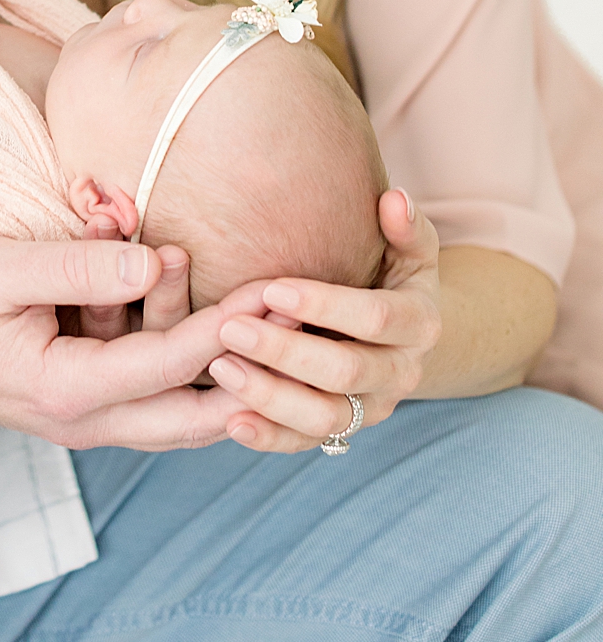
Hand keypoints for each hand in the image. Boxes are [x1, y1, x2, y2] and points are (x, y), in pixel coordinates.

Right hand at [0, 230, 268, 451]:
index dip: (230, 329)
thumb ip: (77, 267)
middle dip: (249, 370)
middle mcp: (83, 419)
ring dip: (197, 340)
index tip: (278, 293)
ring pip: (173, 401)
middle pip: (195, 417)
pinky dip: (164, 339)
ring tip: (211, 268)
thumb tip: (152, 259)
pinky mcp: (77, 396)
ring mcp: (81, 416)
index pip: (172, 366)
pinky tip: (163, 273)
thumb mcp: (0, 267)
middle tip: (294, 320)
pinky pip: (142, 381)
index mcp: (66, 392)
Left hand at [206, 189, 442, 452]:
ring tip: (220, 367)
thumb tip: (394, 198)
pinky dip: (269, 437)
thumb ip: (406, 227)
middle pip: (344, 373)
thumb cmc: (394, 275)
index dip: (325, 304)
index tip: (273, 289)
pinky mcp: (342, 431)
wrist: (403, 334)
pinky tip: (231, 421)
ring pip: (325, 417)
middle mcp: (401, 374)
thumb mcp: (411, 250)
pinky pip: (305, 443)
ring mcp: (371, 408)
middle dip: (285, 351)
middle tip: (230, 327)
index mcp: (419, 324)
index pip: (375, 318)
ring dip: (271, 396)